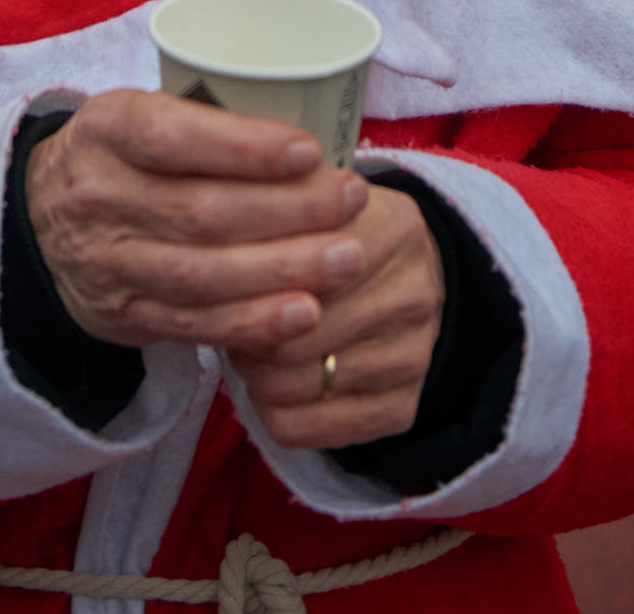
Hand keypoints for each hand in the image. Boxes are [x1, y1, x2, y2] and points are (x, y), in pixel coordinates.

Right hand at [24, 91, 369, 353]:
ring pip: (203, 273)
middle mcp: (103, 196)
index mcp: (109, 129)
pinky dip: (253, 323)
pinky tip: (304, 314)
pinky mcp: (128, 314)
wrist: (38, 222)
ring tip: (346, 259)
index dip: (243, 147)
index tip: (311, 151)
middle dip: (288, 210)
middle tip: (352, 200)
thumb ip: (204, 119)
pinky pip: (195, 324)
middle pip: (201, 210)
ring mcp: (113, 262)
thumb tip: (314, 123)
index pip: (172, 137)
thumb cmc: (122, 153)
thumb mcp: (139, 112)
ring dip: (282, 270)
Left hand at [228, 183, 444, 450]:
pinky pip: (305, 430)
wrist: (410, 280)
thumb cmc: (341, 237)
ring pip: (295, 388)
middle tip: (233, 318)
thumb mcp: (318, 203)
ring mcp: (413, 357)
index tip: (229, 273)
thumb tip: (220, 255)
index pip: (302, 266)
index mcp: (393, 227)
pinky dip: (274, 411)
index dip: (252, 276)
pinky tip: (274, 385)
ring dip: (256, 373)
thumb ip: (276, 215)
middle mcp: (413, 294)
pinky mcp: (401, 408)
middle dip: (248, 332)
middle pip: (294, 336)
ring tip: (252, 349)